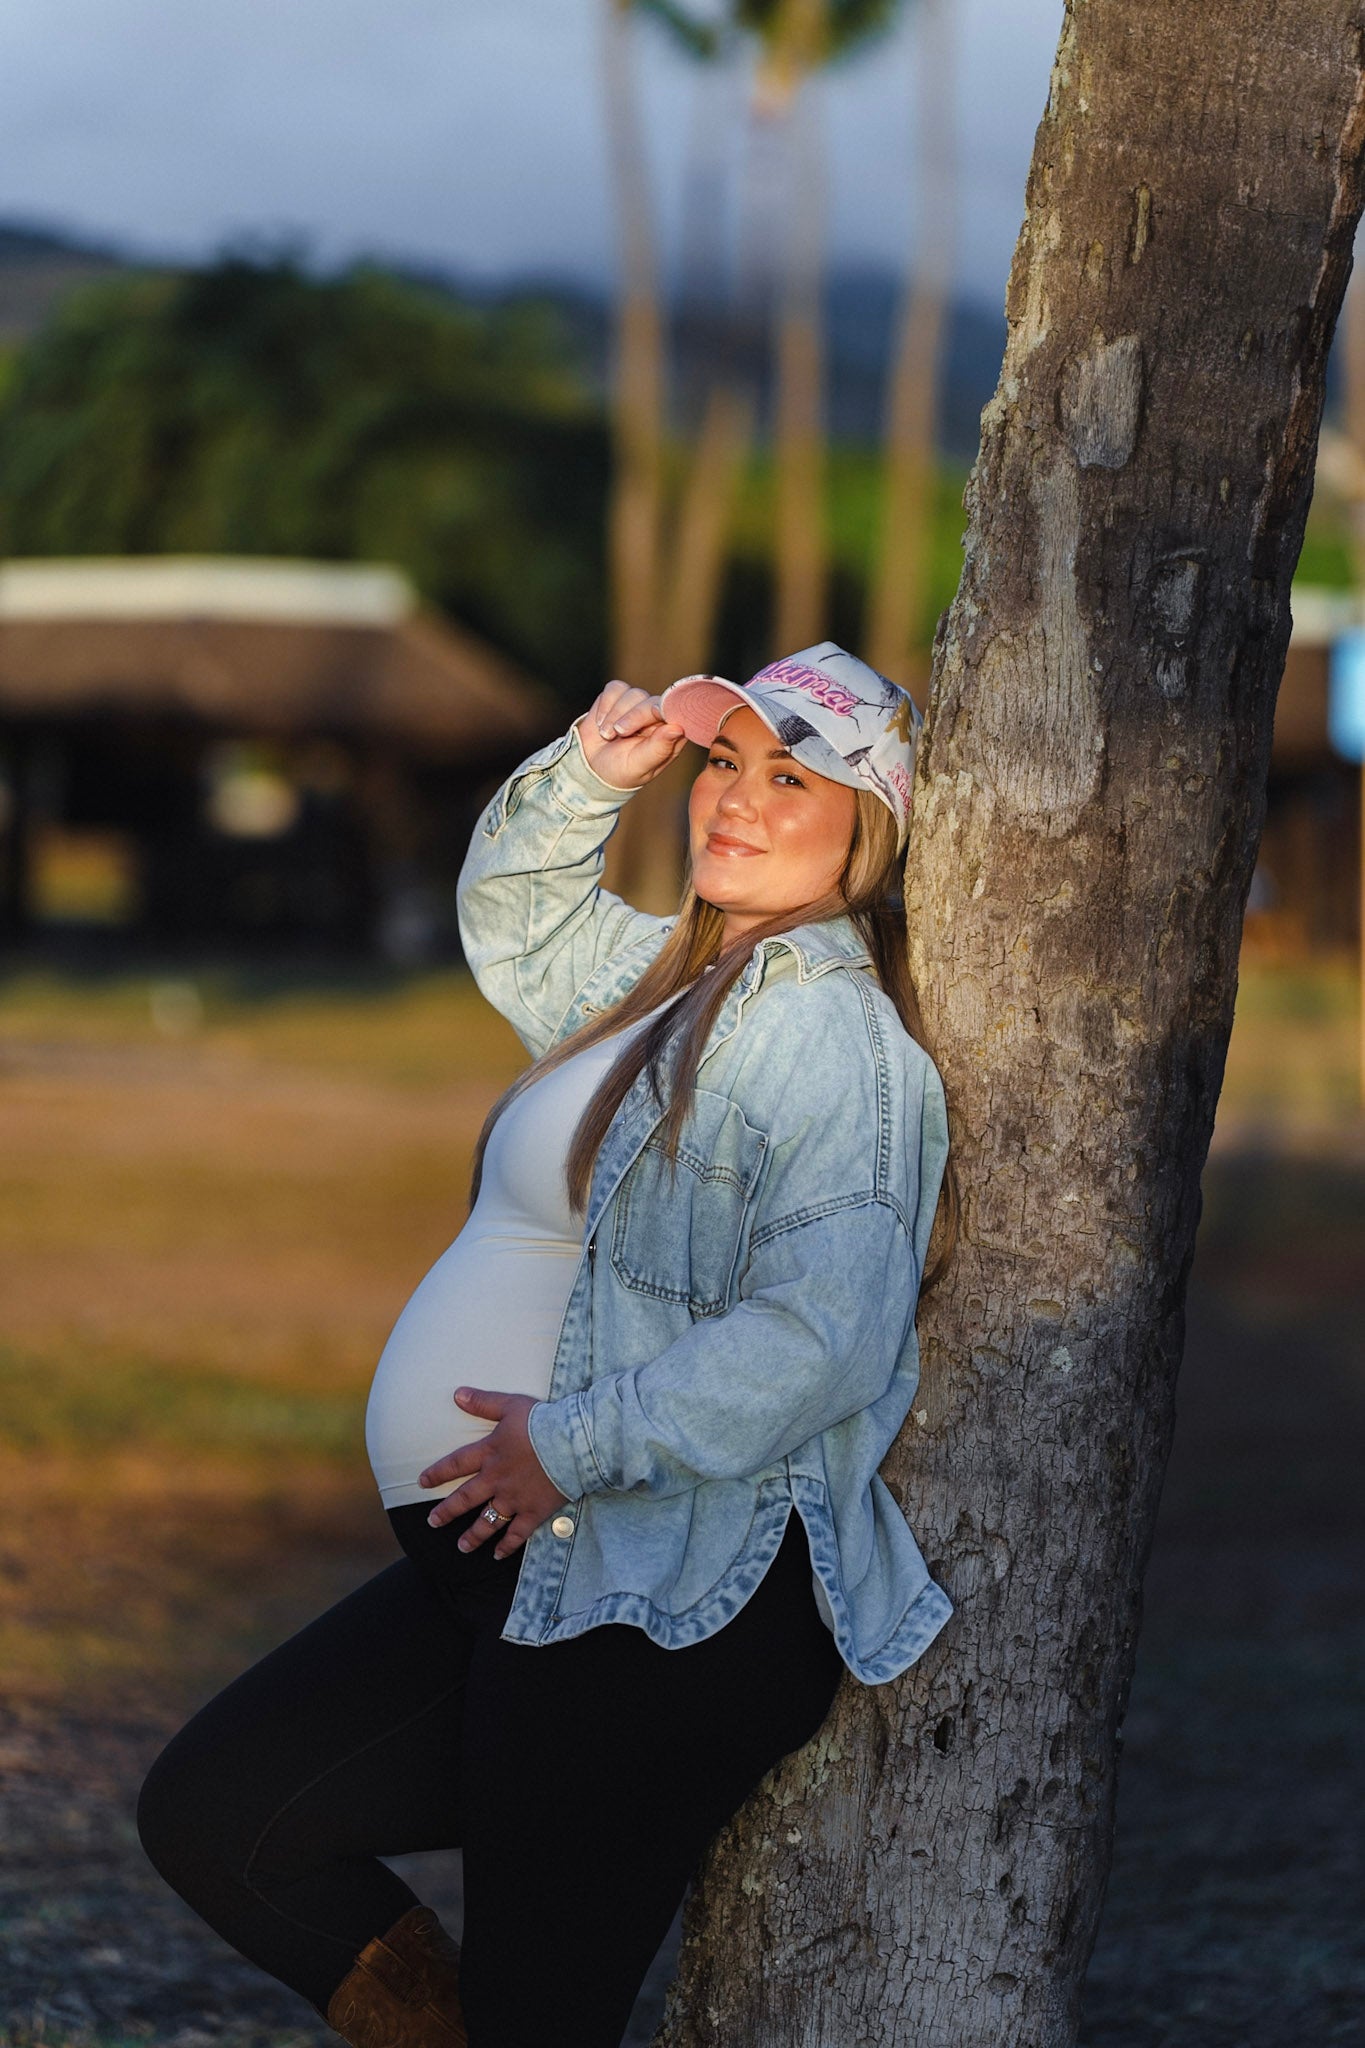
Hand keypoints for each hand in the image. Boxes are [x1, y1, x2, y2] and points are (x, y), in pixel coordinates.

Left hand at [419, 1391, 568, 1557]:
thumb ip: (483, 1402)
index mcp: (489, 1453)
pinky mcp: (533, 1512)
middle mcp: (496, 1479)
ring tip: (462, 1546)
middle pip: (466, 1498)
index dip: (437, 1473)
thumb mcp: (510, 1405)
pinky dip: (507, 1546)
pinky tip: (498, 1555)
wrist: (574, 1442)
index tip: (422, 1482)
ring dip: (473, 1535)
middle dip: (447, 1511)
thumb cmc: (543, 1421)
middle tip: (433, 1522)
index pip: (456, 1465)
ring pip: (488, 1522)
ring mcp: (514, 1499)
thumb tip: (457, 1394)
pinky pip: (517, 1534)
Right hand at [576, 681, 687, 789]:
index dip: (665, 710)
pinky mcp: (620, 695)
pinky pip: (615, 688)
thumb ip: (659, 748)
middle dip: (634, 716)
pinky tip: (600, 723)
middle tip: (619, 733)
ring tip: (607, 735)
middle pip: (652, 702)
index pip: (675, 714)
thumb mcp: (639, 766)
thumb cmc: (620, 771)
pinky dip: (605, 705)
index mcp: (670, 735)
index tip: (655, 712)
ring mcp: (639, 704)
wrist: (590, 766)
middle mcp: (657, 716)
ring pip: (633, 693)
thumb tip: (678, 728)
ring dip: (615, 714)